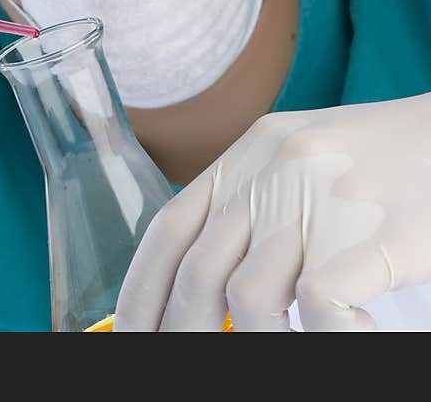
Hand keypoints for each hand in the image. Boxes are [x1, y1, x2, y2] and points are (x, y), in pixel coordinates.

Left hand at [114, 95, 430, 330]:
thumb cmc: (386, 159)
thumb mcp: (301, 161)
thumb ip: (252, 203)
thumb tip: (203, 281)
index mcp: (250, 151)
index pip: (169, 229)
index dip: (138, 291)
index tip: (128, 334)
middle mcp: (275, 168)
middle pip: (198, 271)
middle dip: (182, 332)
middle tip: (185, 363)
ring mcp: (324, 198)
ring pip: (248, 293)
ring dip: (258, 339)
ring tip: (285, 342)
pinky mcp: (383, 232)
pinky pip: (319, 301)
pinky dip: (325, 335)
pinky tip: (348, 332)